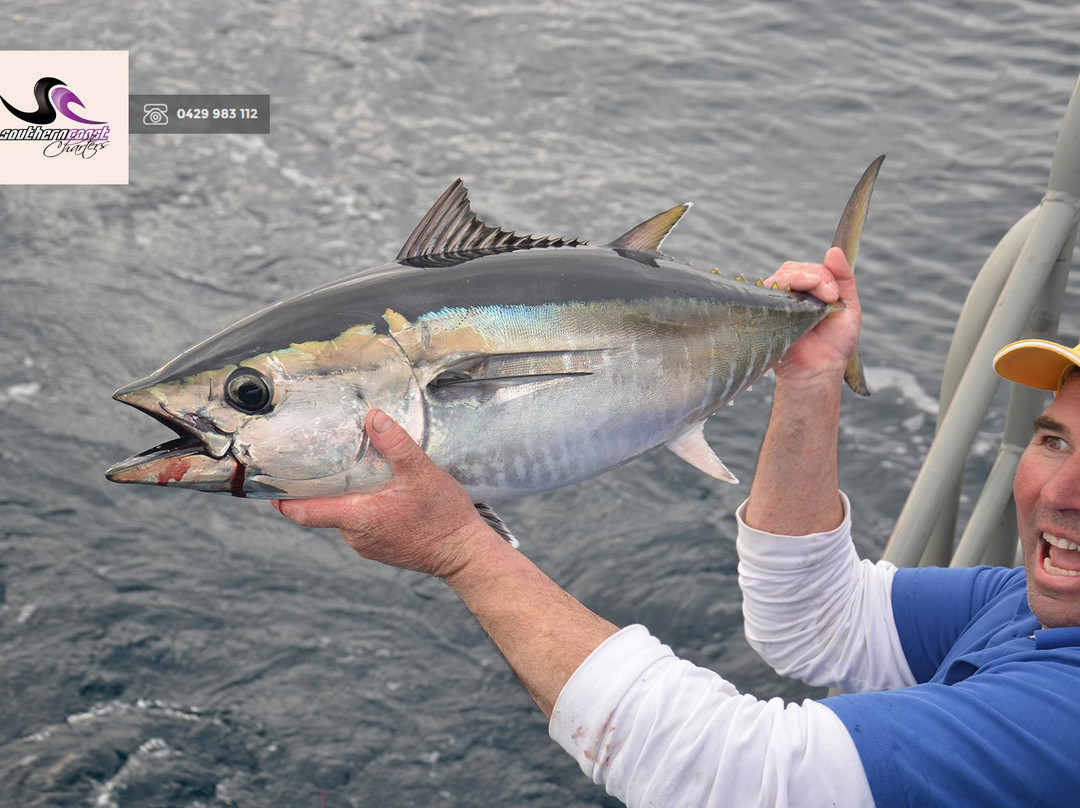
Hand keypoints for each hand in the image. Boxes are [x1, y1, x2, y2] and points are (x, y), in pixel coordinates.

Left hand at [274, 409, 498, 577]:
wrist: (465, 556)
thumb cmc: (443, 517)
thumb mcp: (421, 473)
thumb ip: (395, 444)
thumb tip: (373, 417)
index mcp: (357, 517)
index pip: (303, 512)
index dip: (283, 499)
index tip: (269, 484)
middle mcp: (355, 536)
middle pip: (325, 509)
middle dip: (323, 486)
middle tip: (324, 459)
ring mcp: (368, 545)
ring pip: (345, 516)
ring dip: (348, 497)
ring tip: (359, 472)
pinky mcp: (382, 549)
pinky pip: (363, 525)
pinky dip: (365, 508)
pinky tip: (383, 493)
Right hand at [766, 246, 861, 386]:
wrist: (819, 369)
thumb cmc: (834, 344)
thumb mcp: (849, 307)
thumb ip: (844, 278)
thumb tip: (833, 250)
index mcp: (810, 292)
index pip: (811, 268)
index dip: (824, 274)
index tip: (833, 296)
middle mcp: (791, 295)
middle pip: (794, 268)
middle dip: (815, 276)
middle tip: (828, 298)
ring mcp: (777, 303)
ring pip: (783, 275)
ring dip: (803, 280)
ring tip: (818, 302)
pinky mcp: (766, 311)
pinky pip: (769, 289)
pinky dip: (785, 288)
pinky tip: (797, 302)